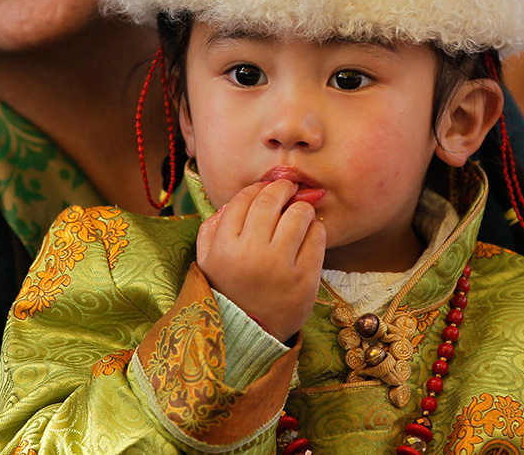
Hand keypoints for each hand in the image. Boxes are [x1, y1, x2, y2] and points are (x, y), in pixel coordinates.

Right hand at [196, 179, 325, 342]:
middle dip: (283, 188)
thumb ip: (211, 229)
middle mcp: (252, 253)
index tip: (266, 188)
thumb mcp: (206, 263)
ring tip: (300, 213)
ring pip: (298, 214)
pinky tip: (310, 233)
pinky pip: (317, 238)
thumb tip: (232, 201)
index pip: (244, 199)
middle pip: (271, 200)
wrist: (249, 336)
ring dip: (301, 208)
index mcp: (225, 247)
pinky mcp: (304, 279)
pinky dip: (316, 229)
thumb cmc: (228, 293)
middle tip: (289, 189)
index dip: (257, 187)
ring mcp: (280, 266)